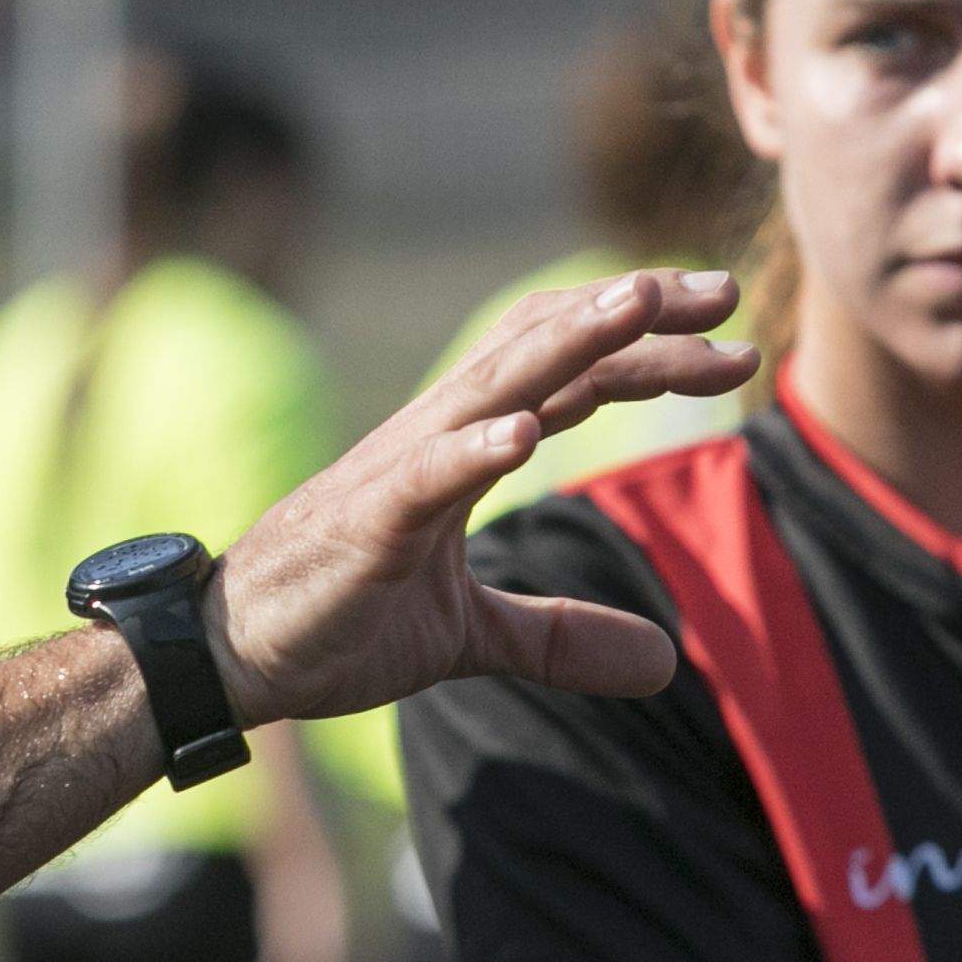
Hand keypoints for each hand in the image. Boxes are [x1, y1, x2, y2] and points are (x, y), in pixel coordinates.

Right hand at [203, 270, 752, 724]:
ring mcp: (399, 471)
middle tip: (730, 296)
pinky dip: (475, 448)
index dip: (653, 350)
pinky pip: (425, 476)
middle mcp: (438, 437)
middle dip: (641, 317)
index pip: (574, 373)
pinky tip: (526, 435)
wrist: (226, 654)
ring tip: (637, 304)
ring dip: (568, 340)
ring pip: (494, 383)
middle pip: (551, 348)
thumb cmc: (334, 622)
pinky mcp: (366, 523)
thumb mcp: (471, 637)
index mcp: (464, 448)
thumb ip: (560, 635)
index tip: (735, 344)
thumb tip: (665, 666)